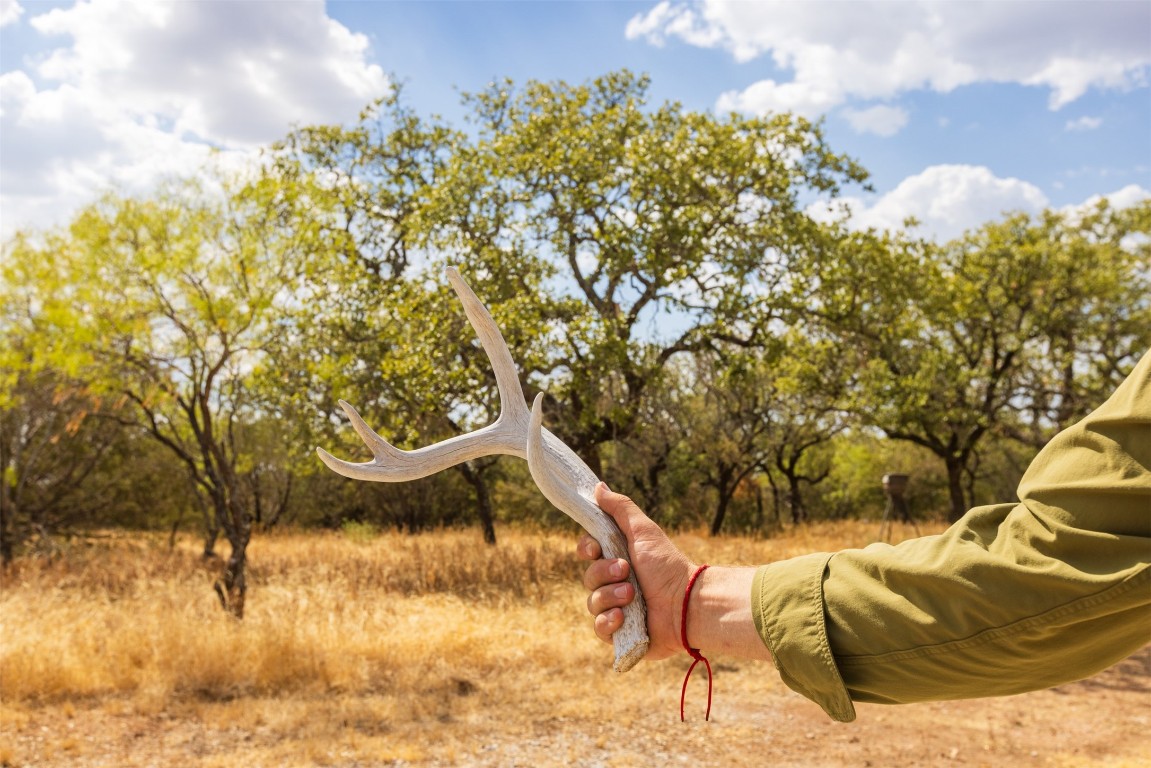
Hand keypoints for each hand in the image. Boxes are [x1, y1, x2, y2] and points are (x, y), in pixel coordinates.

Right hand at [577, 483, 694, 660]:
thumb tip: (598, 487)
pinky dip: (609, 621)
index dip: (586, 549)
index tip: (595, 548)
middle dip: (604, 574)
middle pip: (588, 577)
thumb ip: (620, 508)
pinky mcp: (620, 635)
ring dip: (610, 596)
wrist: (686, 602)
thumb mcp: (643, 531)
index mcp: (618, 559)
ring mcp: (616, 609)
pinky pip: (599, 628)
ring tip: (633, 595)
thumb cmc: (667, 565)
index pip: (587, 553)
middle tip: (627, 571)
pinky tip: (623, 617)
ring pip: (592, 602)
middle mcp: (615, 584)